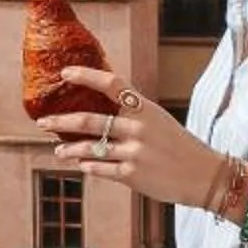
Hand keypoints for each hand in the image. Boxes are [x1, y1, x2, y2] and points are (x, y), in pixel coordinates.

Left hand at [30, 65, 217, 206]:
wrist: (204, 175)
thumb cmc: (178, 145)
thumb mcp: (158, 120)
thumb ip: (132, 113)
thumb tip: (101, 108)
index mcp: (144, 108)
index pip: (111, 84)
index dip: (86, 76)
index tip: (64, 73)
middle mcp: (137, 127)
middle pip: (90, 119)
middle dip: (61, 121)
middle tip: (42, 122)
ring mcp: (135, 151)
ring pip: (90, 148)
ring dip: (69, 149)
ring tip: (57, 150)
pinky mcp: (133, 174)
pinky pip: (101, 169)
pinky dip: (88, 166)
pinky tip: (80, 164)